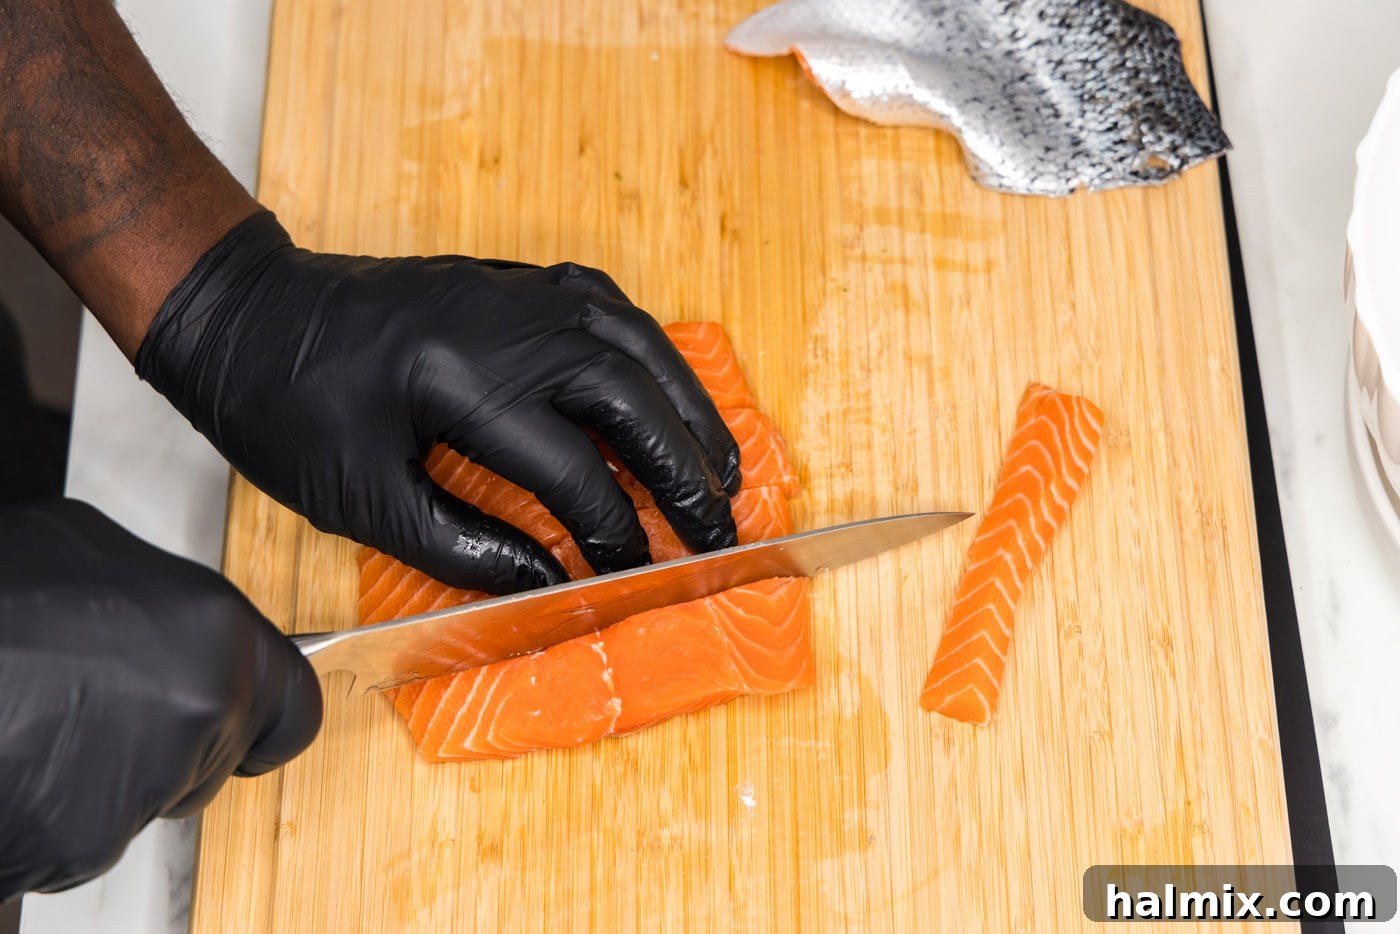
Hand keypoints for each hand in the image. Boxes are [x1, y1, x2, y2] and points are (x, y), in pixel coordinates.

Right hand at [0, 499, 321, 899]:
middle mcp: (200, 709)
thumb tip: (174, 615)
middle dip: (177, 745)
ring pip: (154, 798)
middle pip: (219, 755)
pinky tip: (21, 762)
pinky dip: (59, 814)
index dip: (266, 719)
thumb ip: (160, 592)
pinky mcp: (82, 841)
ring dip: (113, 778)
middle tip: (101, 708)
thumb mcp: (81, 544)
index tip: (251, 730)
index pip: (294, 706)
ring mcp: (145, 782)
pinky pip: (89, 838)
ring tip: (42, 722)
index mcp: (214, 630)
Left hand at [135, 211, 740, 592]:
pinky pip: (613, 309)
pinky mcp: (517, 279)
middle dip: (684, 470)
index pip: (574, 469)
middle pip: (629, 396)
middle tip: (719, 528)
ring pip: (637, 344)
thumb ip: (464, 546)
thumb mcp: (362, 498)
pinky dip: (656, 354)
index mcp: (463, 382)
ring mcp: (520, 291)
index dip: (614, 532)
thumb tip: (549, 577)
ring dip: (689, 408)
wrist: (249, 312)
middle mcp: (509, 325)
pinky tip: (671, 394)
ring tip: (725, 468)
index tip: (635, 577)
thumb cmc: (287, 409)